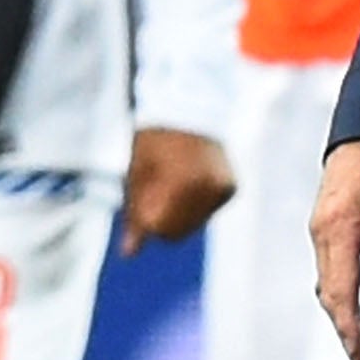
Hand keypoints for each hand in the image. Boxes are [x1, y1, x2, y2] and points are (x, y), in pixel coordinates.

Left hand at [119, 125, 234, 253]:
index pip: (158, 228)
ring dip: (177, 211)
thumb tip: (128, 253)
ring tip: (172, 178)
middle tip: (156, 184)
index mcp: (183, 182)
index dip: (144, 214)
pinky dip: (194, 203)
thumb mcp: (138, 172)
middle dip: (160, 216)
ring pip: (192, 225)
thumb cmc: (156, 137)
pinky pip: (206, 212)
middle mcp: (209, 188)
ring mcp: (223, 189)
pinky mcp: (231, 188)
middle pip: (176, 233)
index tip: (141, 190)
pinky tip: (190, 177)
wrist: (192, 106)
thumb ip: (134, 215)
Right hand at [310, 142, 359, 359]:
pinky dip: (341, 302)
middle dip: (347, 336)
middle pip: (330, 296)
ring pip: (328, 287)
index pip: (340, 289)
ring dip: (344, 323)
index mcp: (337, 227)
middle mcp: (322, 234)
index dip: (349, 327)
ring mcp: (322, 233)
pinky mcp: (328, 232)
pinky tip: (353, 324)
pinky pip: (331, 274)